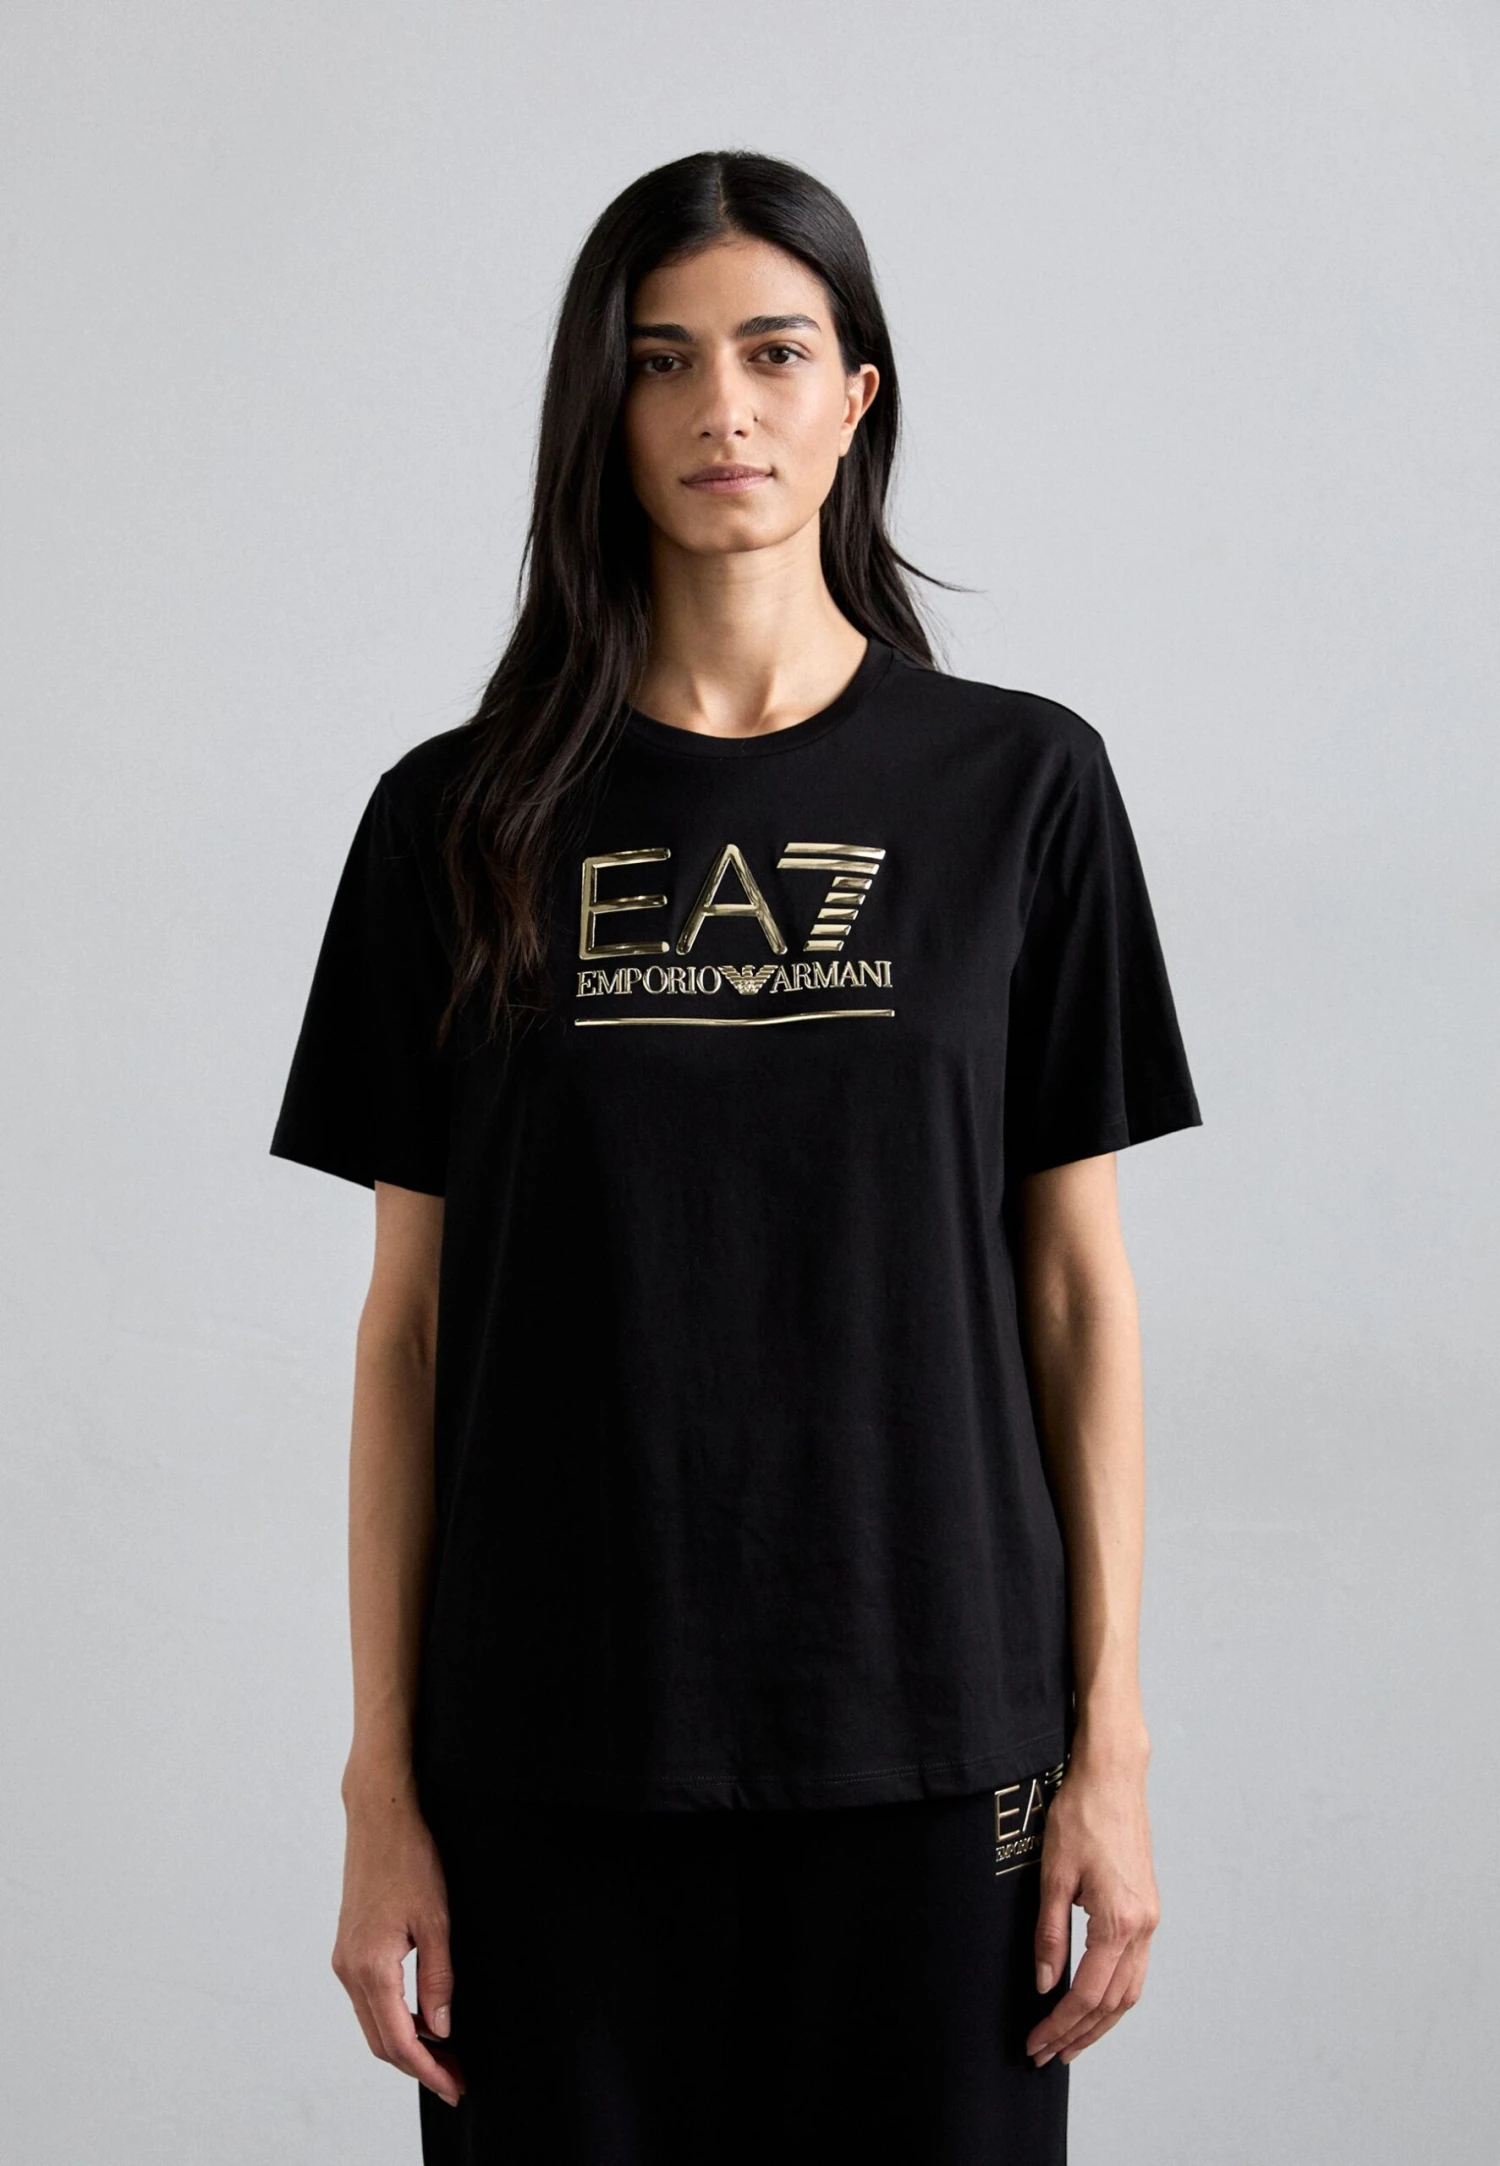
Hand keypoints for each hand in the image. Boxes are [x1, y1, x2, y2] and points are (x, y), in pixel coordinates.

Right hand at [331, 1782, 464, 2107]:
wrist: (379, 1816)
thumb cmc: (410, 1859)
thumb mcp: (436, 1920)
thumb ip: (438, 1980)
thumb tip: (441, 2029)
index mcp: (370, 1967)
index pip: (399, 2041)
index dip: (429, 2071)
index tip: (454, 2088)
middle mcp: (349, 1970)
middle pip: (381, 2042)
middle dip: (419, 2066)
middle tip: (456, 2079)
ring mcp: (344, 1960)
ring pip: (373, 2023)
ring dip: (406, 2045)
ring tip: (446, 2054)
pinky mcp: (348, 1948)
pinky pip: (369, 2000)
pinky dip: (393, 2019)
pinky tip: (422, 2019)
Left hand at [1025, 1743, 1159, 2067]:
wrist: (1113, 1778)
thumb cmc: (1080, 1816)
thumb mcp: (1053, 1875)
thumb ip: (1050, 1934)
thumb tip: (1045, 1985)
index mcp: (1119, 1922)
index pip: (1087, 1993)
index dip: (1059, 2025)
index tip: (1036, 2042)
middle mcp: (1143, 1927)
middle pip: (1113, 2003)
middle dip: (1079, 2034)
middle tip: (1047, 2053)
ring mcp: (1150, 1919)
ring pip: (1130, 1991)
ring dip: (1100, 2022)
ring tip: (1070, 2041)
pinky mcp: (1148, 1910)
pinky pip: (1135, 1969)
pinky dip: (1114, 1995)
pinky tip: (1093, 2002)